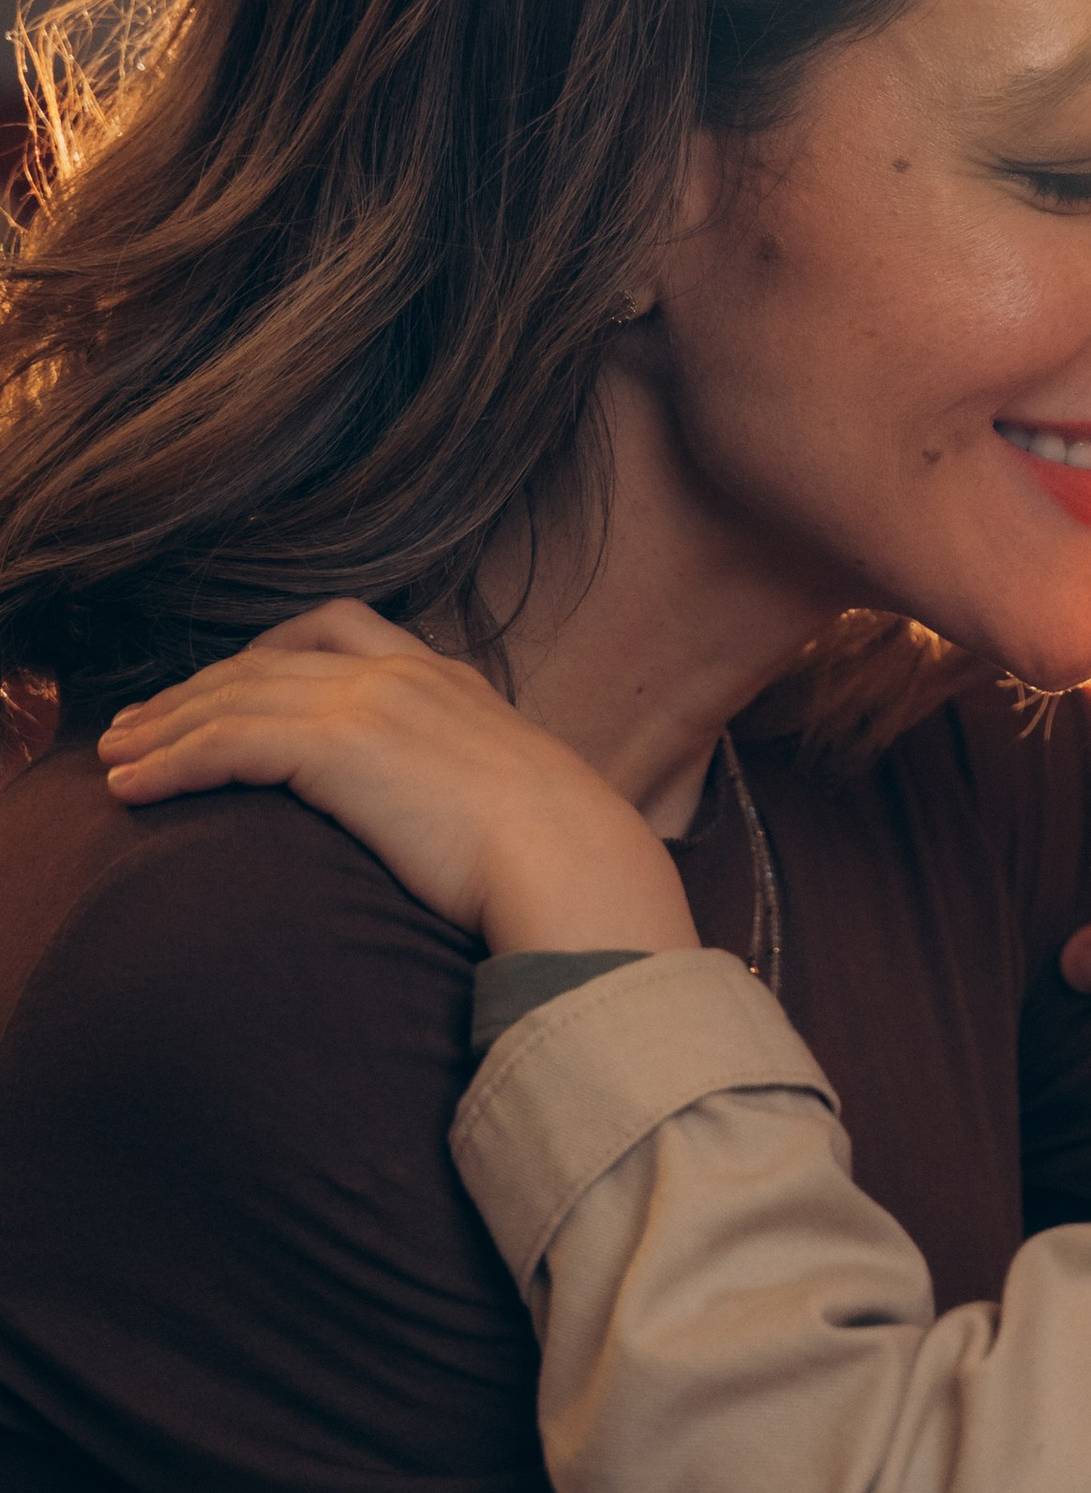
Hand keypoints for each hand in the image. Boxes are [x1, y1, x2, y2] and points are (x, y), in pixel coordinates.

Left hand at [97, 602, 698, 957]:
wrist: (574, 860)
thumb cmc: (561, 857)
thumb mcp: (520, 797)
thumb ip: (475, 789)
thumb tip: (463, 831)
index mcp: (447, 679)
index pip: (338, 632)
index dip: (266, 654)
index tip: (226, 685)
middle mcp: (401, 675)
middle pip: (266, 662)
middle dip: (194, 691)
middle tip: (140, 723)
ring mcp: (367, 702)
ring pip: (233, 696)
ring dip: (163, 727)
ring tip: (115, 756)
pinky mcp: (334, 746)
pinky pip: (226, 742)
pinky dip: (170, 760)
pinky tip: (133, 788)